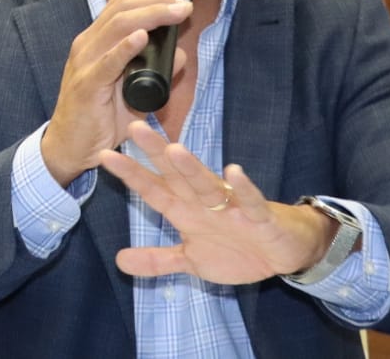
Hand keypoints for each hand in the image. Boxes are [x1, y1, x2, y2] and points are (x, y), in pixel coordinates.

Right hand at [40, 0, 190, 186]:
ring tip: (174, 12)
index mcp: (95, 41)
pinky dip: (125, 47)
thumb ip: (155, 71)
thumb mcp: (132, 89)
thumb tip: (180, 54)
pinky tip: (141, 37)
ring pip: (116, 26)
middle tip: (183, 5)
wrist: (69, 148)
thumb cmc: (99, 117)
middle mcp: (87, 45)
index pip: (119, 2)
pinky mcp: (86, 86)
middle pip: (121, 8)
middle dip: (156, 1)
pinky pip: (107, 62)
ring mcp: (84, 63)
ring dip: (150, 15)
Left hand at [97, 121, 333, 284]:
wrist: (284, 253)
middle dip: (155, 153)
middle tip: (134, 128)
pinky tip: (234, 172)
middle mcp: (204, 203)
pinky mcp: (258, 217)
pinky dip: (244, 189)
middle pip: (176, 175)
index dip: (131, 174)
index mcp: (186, 211)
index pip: (153, 190)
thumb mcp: (191, 261)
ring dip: (192, 169)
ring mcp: (231, 207)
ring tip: (174, 150)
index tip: (105, 156)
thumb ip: (157, 260)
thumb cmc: (236, 248)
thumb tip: (119, 261)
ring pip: (207, 184)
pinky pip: (250, 201)